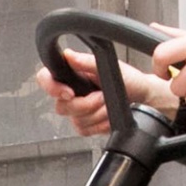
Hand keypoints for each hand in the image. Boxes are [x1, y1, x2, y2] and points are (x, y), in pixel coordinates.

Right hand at [35, 48, 177, 135]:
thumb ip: (86, 61)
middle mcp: (70, 92)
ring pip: (76, 120)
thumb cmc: (127, 79)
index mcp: (71, 74)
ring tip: (109, 104)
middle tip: (102, 97)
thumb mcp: (108, 65)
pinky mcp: (85, 125)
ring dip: (98, 114)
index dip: (53, 88)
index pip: (45, 79)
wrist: (141, 96)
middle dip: (86, 105)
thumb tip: (68, 55)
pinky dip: (100, 125)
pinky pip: (85, 130)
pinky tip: (109, 116)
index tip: (70, 93)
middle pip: (62, 107)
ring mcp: (77, 110)